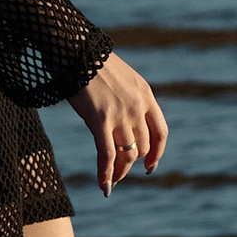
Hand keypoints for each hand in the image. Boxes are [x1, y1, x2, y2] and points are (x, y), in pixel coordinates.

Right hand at [70, 54, 167, 191]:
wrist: (76, 50)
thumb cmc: (93, 63)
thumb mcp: (122, 79)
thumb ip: (129, 100)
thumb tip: (127, 122)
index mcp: (146, 96)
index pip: (160, 133)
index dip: (157, 153)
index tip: (150, 166)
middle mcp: (137, 107)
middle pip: (142, 147)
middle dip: (132, 164)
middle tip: (121, 174)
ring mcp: (120, 114)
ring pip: (127, 154)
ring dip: (120, 172)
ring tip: (113, 182)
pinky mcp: (100, 120)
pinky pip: (107, 155)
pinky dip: (106, 173)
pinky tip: (104, 186)